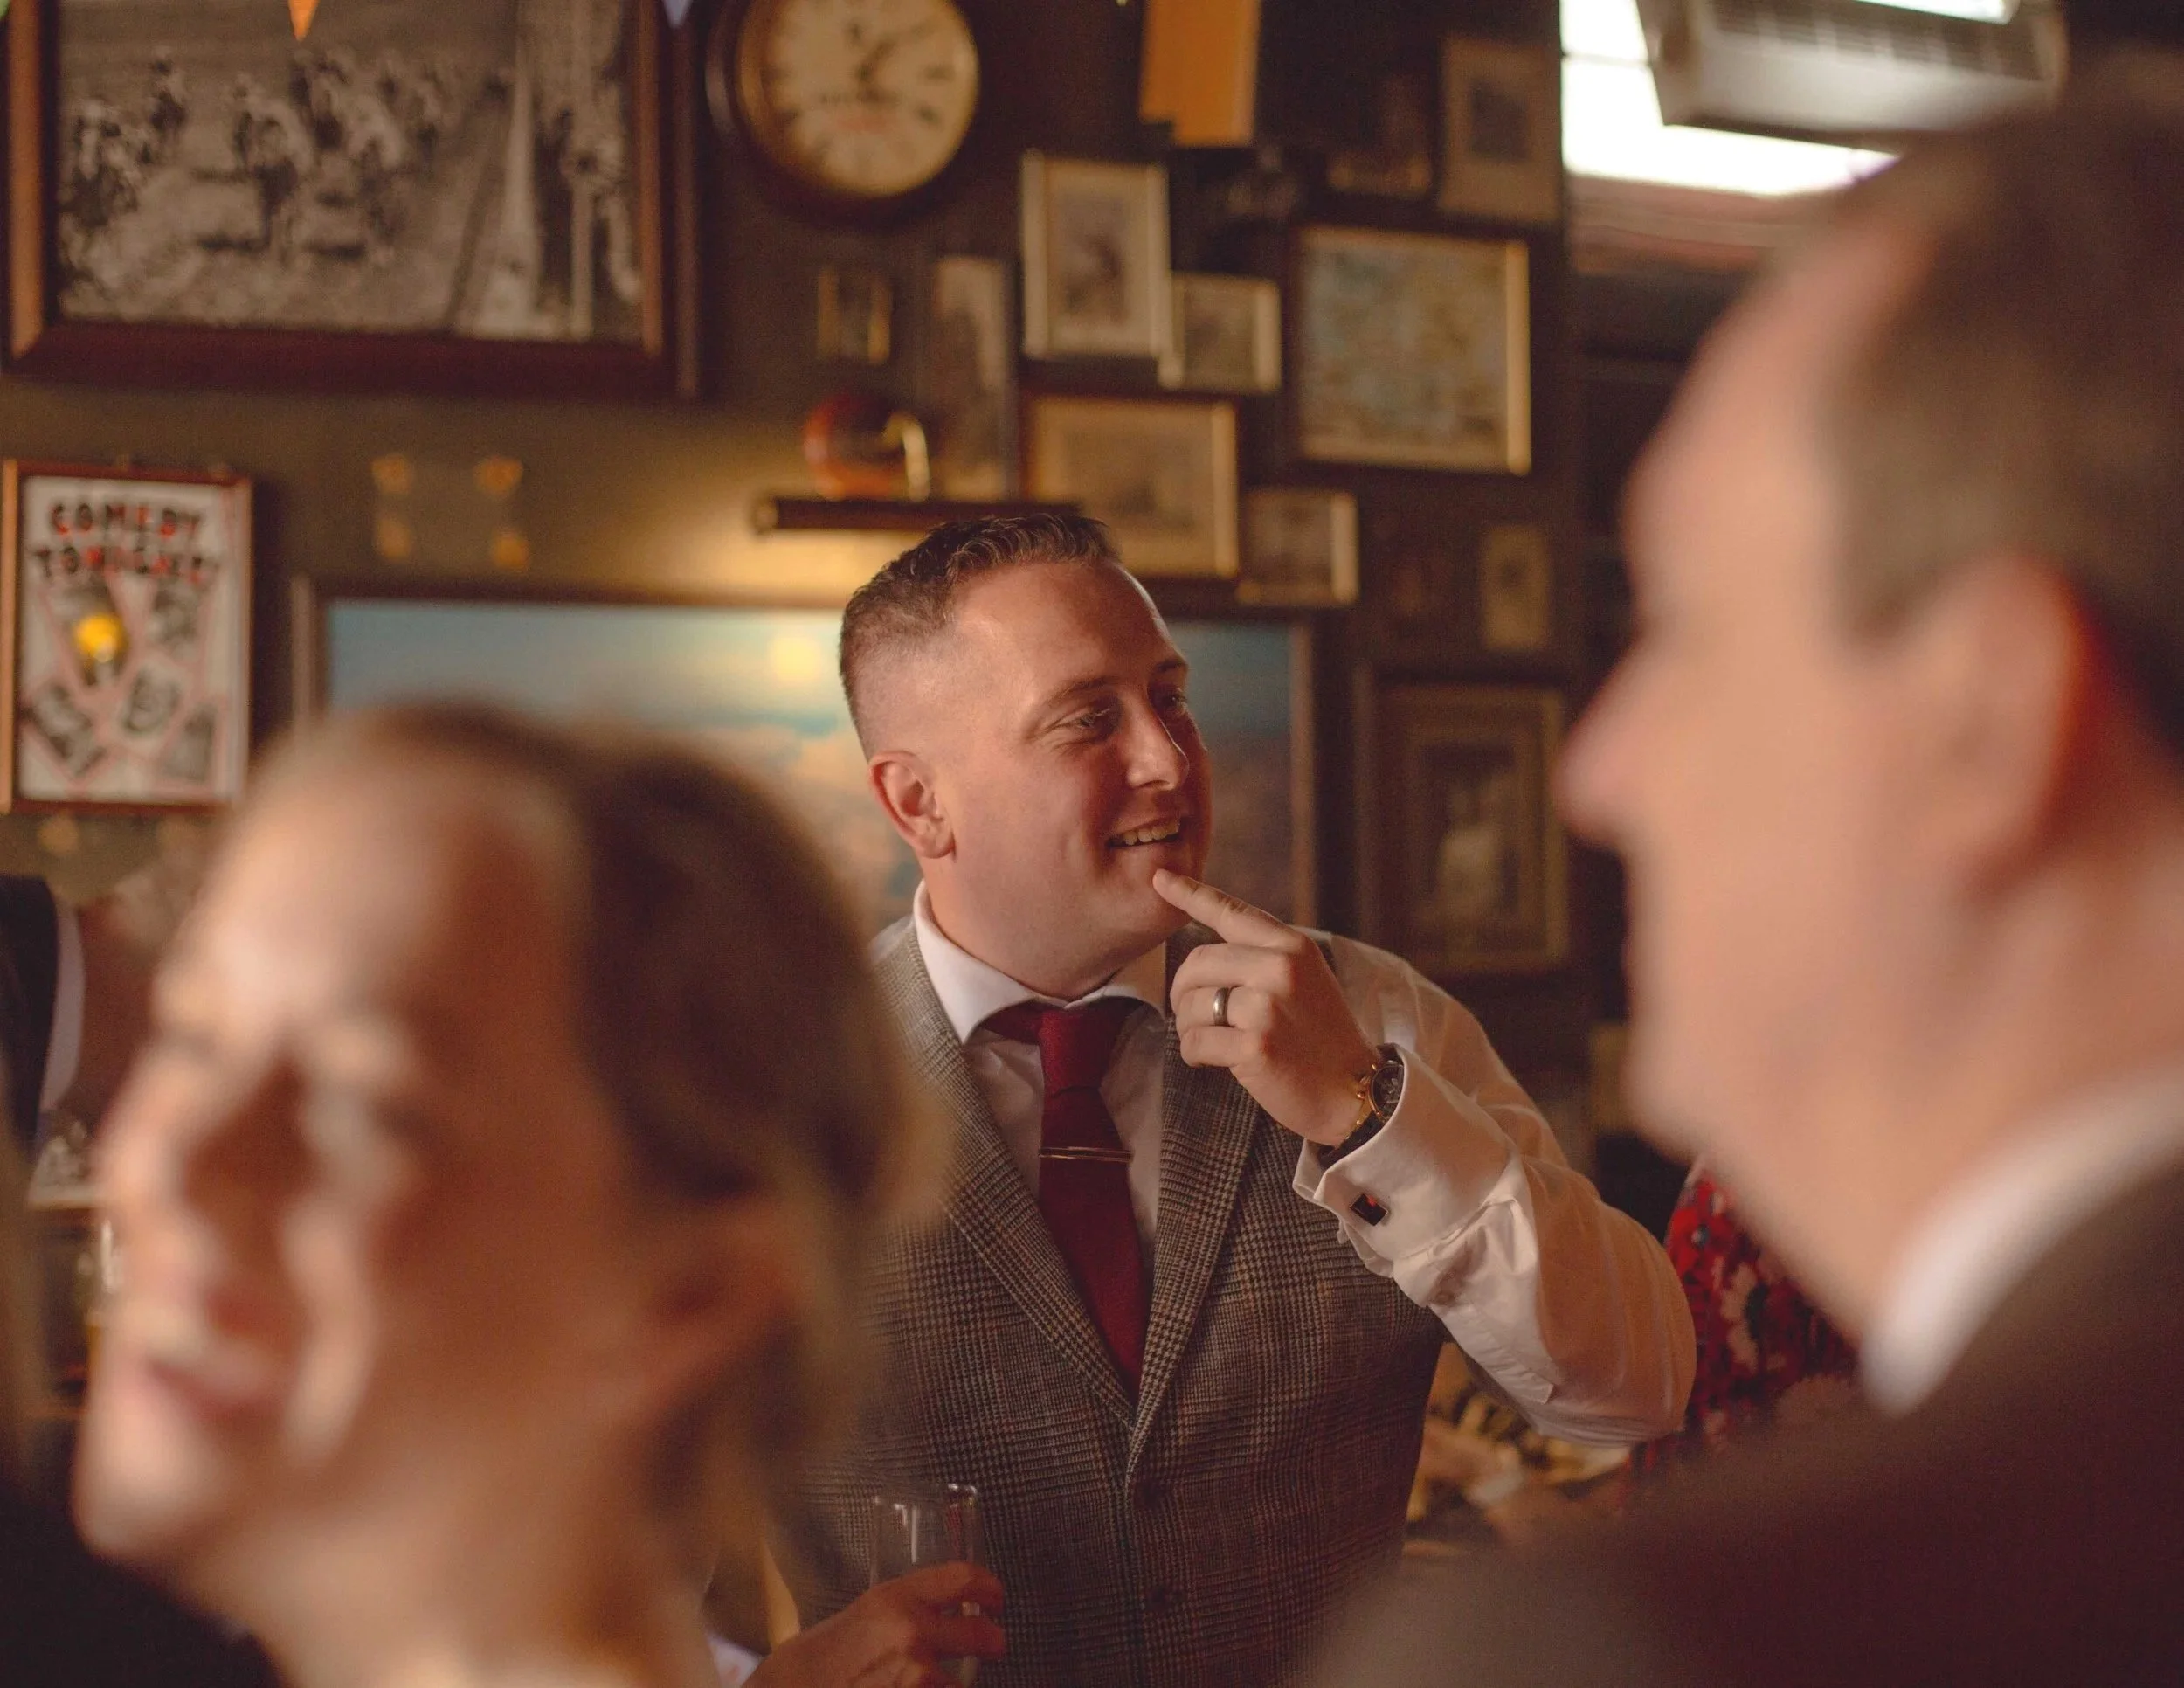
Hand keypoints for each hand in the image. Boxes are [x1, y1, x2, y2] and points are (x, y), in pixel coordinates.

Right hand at [750, 1563, 1004, 1687]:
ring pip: (957, 1682)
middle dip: (992, 1643)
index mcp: (896, 1599)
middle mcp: (912, 1633)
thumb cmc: (817, 1659)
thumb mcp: (864, 1615)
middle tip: (992, 1645)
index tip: (995, 1598)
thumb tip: (941, 1613)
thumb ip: (904, 1611)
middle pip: (983, 1635)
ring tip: (914, 1682)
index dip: (989, 1587)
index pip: (963, 1578)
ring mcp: (916, 1675)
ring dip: (945, 1685)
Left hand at [1154, 870, 1378, 1146]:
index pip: (1231, 912)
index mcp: (1292, 946)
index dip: (1190, 894)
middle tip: (1193, 1015)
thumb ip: (1264, 957)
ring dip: (1189, 1028)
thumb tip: (1204, 952)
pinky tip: (1212, 1062)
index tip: (1160, 879)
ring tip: (1214, 1042)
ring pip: (1190, 1004)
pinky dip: (1194, 1054)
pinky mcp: (1254, 1046)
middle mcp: (1279, 968)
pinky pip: (1195, 1041)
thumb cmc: (1322, 1037)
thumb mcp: (1306, 979)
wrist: (1354, 1091)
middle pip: (1197, 963)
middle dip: (1183, 991)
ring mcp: (1267, 1007)